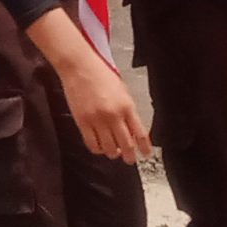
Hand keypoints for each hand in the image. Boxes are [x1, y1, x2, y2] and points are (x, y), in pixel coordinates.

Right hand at [27, 11, 151, 161]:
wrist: (80, 67)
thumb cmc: (102, 75)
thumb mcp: (122, 91)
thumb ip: (128, 111)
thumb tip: (133, 130)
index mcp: (127, 106)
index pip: (140, 133)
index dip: (145, 147)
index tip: (146, 154)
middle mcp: (113, 115)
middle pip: (126, 145)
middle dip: (130, 156)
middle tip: (130, 159)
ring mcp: (97, 120)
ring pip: (109, 148)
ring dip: (113, 153)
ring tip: (114, 152)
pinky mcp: (82, 122)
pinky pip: (92, 144)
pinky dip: (98, 150)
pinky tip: (100, 147)